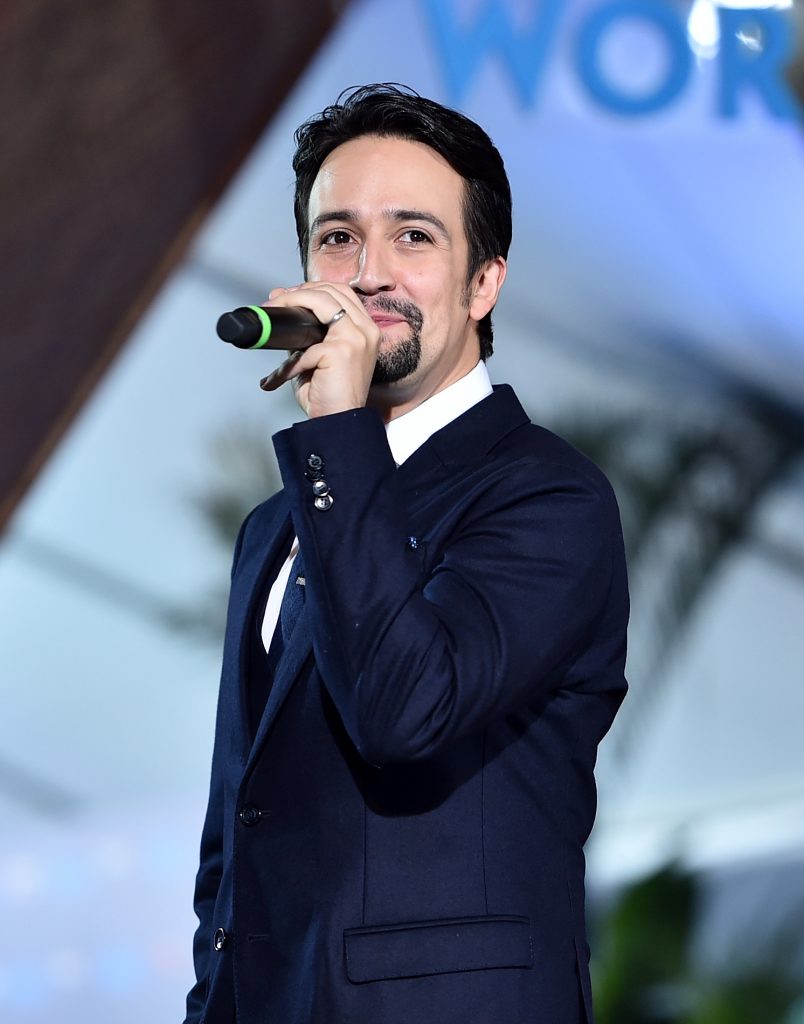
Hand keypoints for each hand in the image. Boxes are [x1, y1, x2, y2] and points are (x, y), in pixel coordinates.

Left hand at [258, 282, 379, 417]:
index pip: (341, 293)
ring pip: (322, 300)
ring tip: (274, 309)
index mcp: (366, 331)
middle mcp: (367, 331)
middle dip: (300, 290)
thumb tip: (283, 308)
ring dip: (293, 300)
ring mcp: (357, 338)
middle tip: (277, 300)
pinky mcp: (341, 351)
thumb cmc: (330, 396)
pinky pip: (306, 344)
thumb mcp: (319, 357)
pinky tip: (284, 372)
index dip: (313, 289)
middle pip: (333, 290)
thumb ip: (307, 334)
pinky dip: (291, 358)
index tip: (288, 295)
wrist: (338, 424)